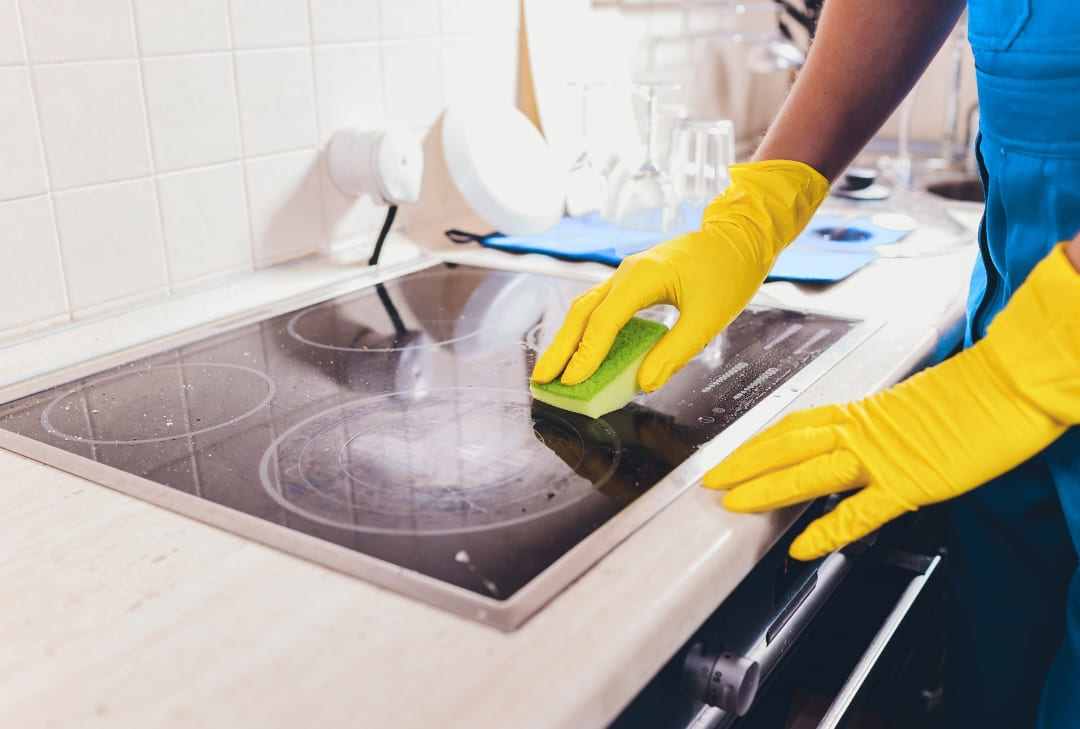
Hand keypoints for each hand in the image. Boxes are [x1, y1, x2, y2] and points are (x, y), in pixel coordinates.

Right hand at [531, 160, 829, 391]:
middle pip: (581, 313)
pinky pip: (602, 308)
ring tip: (553, 370)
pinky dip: (588, 332)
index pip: (603, 322)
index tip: (570, 382)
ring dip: (568, 340)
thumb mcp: (708, 318)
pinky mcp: (635, 282)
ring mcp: (627, 275)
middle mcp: (627, 273)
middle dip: (560, 348)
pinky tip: (584, 352)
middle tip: (541, 379)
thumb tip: (645, 383)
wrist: (740, 236)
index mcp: (642, 277)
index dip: (585, 355)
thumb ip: (674, 352)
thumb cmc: (728, 271)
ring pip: (587, 309)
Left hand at [705, 242, 1079, 560]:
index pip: (795, 427)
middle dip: (745, 463)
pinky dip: (829, 529)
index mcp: (863, 412)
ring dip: (767, 487)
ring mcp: (885, 457)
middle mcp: (864, 430)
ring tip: (734, 503)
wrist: (1016, 381)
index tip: (730, 454)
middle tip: (710, 480)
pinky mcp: (912, 482)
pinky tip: (804, 546)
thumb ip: (881, 429)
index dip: (758, 442)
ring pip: (811, 471)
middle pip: (788, 445)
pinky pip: (862, 511)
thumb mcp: (913, 410)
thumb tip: (860, 446)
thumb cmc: (976, 394)